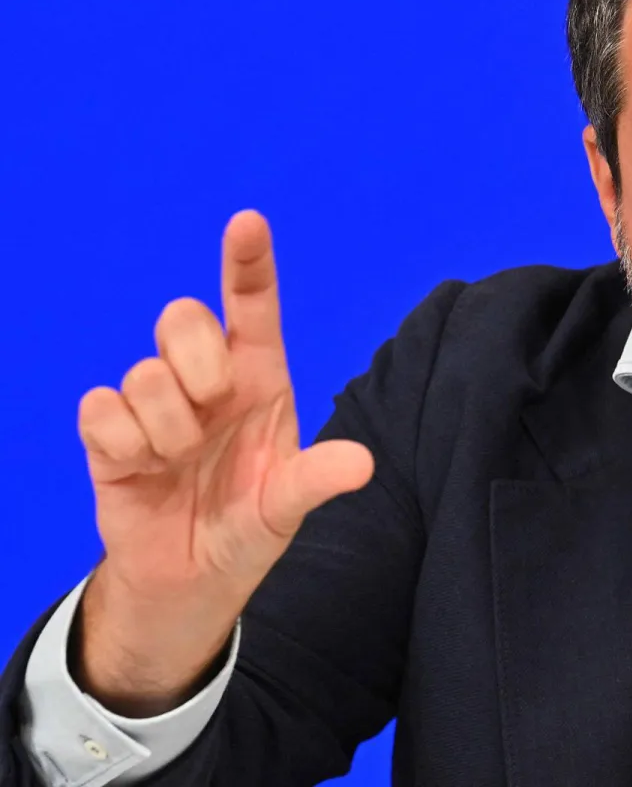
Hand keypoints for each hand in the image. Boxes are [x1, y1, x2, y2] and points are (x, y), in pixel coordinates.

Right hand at [73, 211, 373, 716]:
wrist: (191, 579)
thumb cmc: (248, 525)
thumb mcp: (287, 507)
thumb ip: (315, 481)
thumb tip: (360, 465)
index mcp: (258, 379)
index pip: (252, 307)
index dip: (247, 263)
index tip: (247, 222)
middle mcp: (205, 379)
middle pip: (181, 317)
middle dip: (196, 360)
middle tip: (212, 410)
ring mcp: (155, 403)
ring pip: (143, 373)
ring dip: (167, 428)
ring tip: (181, 463)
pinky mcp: (108, 433)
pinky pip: (101, 410)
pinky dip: (127, 447)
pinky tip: (145, 471)